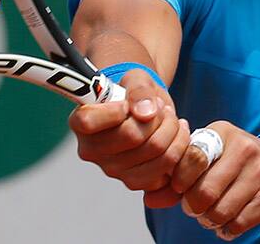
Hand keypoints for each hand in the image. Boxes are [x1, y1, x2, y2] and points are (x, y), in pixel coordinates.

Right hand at [69, 69, 190, 192]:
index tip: (126, 103)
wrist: (146, 110)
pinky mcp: (135, 181)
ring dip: (172, 130)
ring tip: (170, 117)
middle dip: (157, 116)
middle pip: (132, 136)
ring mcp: (112, 170)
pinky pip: (166, 169)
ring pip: (155, 152)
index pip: (88, 121)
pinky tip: (176, 134)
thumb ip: (139, 90)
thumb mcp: (136, 78)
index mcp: (80, 122)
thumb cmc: (133, 92)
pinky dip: (179, 148)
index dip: (113, 110)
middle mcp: (92, 150)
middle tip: (160, 106)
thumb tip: (146, 113)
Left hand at [170, 121, 259, 240]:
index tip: (180, 189)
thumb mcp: (210, 156)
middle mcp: (245, 148)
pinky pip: (239, 223)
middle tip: (195, 208)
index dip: (179, 182)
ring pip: (221, 211)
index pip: (191, 159)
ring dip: (210, 220)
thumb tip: (150, 199)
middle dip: (194, 207)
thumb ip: (178, 175)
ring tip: (211, 215)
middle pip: (205, 192)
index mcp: (222, 133)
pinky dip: (227, 229)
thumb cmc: (236, 161)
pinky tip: (228, 221)